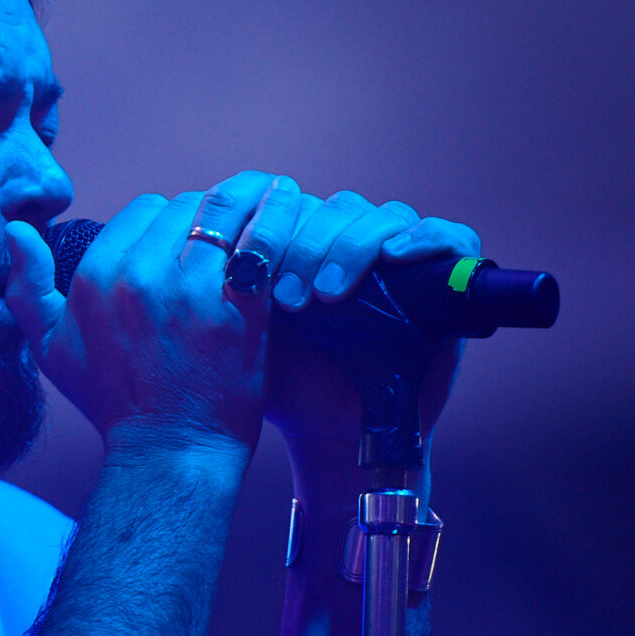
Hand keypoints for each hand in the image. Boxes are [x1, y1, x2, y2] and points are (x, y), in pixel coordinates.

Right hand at [5, 171, 283, 454]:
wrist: (170, 451)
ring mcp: (192, 291)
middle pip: (186, 208)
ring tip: (257, 229)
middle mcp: (140, 277)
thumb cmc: (111, 401)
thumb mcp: (51, 348)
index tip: (180, 249)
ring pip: (225, 217)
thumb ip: (27, 286)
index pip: (144, 209)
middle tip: (220, 247)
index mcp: (96, 278)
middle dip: (203, 223)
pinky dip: (273, 234)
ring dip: (243, 221)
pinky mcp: (239, 307)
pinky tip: (284, 237)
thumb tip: (16, 228)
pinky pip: (260, 244)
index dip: (165, 226)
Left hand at [235, 189, 481, 450]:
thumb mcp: (244, 327)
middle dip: (309, 245)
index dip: (276, 226)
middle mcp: (357, 246)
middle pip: (340, 207)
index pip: (301, 202)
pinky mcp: (447, 281)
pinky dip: (425, 238)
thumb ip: (227, 278)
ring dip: (353, 246)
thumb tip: (184, 222)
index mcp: (311, 245)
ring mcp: (403, 261)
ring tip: (328, 294)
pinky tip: (395, 256)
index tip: (251, 272)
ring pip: (385, 217)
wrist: (327, 432)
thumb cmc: (284, 382)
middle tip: (289, 298)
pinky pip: (450, 238)